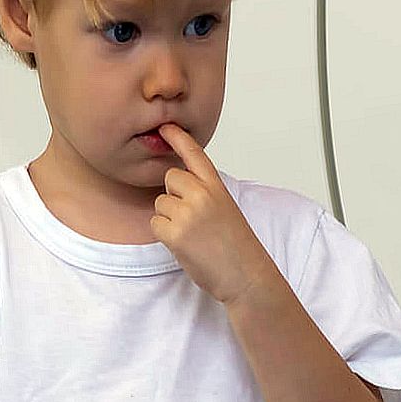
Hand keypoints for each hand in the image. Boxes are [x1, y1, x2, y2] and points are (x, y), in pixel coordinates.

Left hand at [151, 123, 280, 305]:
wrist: (245, 274)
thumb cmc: (237, 247)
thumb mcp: (226, 209)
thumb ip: (204, 193)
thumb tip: (177, 186)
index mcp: (217, 187)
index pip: (195, 155)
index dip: (178, 138)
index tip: (166, 127)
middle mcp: (202, 195)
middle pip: (169, 178)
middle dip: (173, 195)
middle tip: (192, 218)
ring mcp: (188, 212)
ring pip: (160, 203)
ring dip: (169, 219)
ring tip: (193, 235)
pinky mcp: (175, 232)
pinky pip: (155, 224)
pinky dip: (165, 235)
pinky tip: (184, 244)